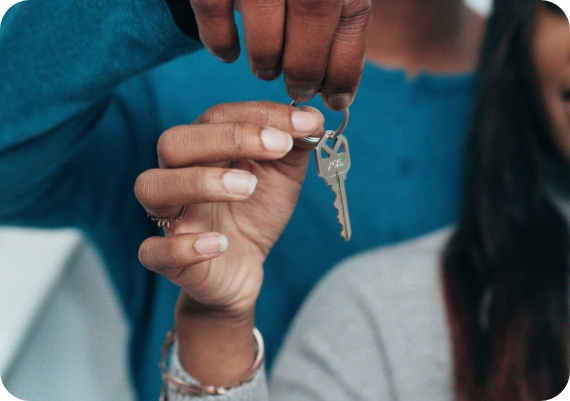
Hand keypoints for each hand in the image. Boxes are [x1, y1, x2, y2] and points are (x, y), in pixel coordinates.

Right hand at [135, 101, 323, 319]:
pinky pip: (154, 251)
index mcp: (203, 149)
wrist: (245, 267)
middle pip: (174, 143)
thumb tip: (311, 116)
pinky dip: (183, 247)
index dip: (259, 115)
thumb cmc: (256, 211)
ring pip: (153, 187)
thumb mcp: (282, 174)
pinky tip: (220, 244)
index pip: (216, 116)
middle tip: (277, 146)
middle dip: (228, 138)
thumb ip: (294, 144)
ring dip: (201, 182)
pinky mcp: (168, 259)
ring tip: (248, 187)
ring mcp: (170, 217)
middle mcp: (178, 176)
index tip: (304, 124)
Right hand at [190, 0, 371, 109]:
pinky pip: (212, 10)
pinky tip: (229, 53)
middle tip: (298, 89)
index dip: (345, 69)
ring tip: (267, 69)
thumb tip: (337, 87)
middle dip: (306, 70)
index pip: (353, 15)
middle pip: (313, 18)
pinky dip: (220, 41)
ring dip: (266, 61)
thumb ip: (338, 9)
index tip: (337, 100)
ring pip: (265, 27)